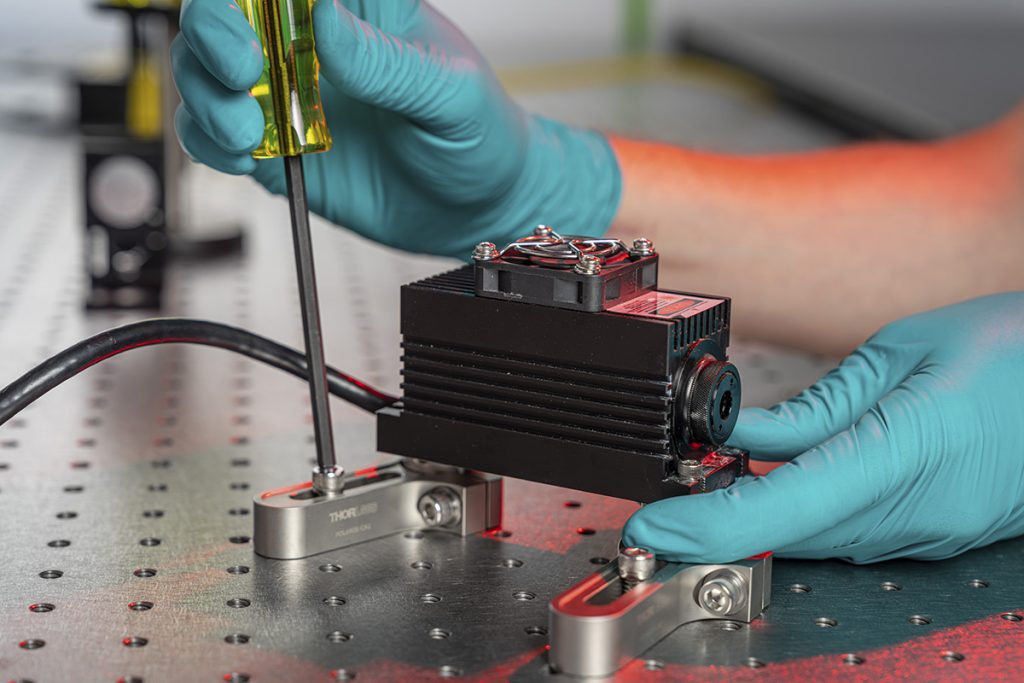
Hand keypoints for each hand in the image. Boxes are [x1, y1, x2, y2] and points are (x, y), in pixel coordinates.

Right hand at [171, 0, 619, 256]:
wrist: (479, 213)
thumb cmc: (481, 137)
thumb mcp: (451, 96)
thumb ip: (387, 62)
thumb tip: (325, 21)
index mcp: (358, 9)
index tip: (262, 17)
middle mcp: (313, 47)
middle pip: (228, 12)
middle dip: (215, 32)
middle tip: (244, 69)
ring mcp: (290, 97)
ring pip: (207, 70)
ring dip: (207, 93)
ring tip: (245, 128)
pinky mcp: (277, 149)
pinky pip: (216, 135)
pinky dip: (209, 142)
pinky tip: (241, 154)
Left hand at [623, 293, 1023, 562]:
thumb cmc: (1016, 353)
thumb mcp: (903, 354)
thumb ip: (817, 406)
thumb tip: (746, 433)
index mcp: (904, 451)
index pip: (780, 508)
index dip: (704, 527)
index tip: (650, 530)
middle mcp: (914, 511)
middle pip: (786, 530)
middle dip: (717, 518)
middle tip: (668, 494)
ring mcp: (929, 532)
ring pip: (813, 535)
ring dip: (757, 514)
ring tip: (715, 475)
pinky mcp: (935, 534)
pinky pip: (848, 532)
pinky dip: (802, 511)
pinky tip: (781, 481)